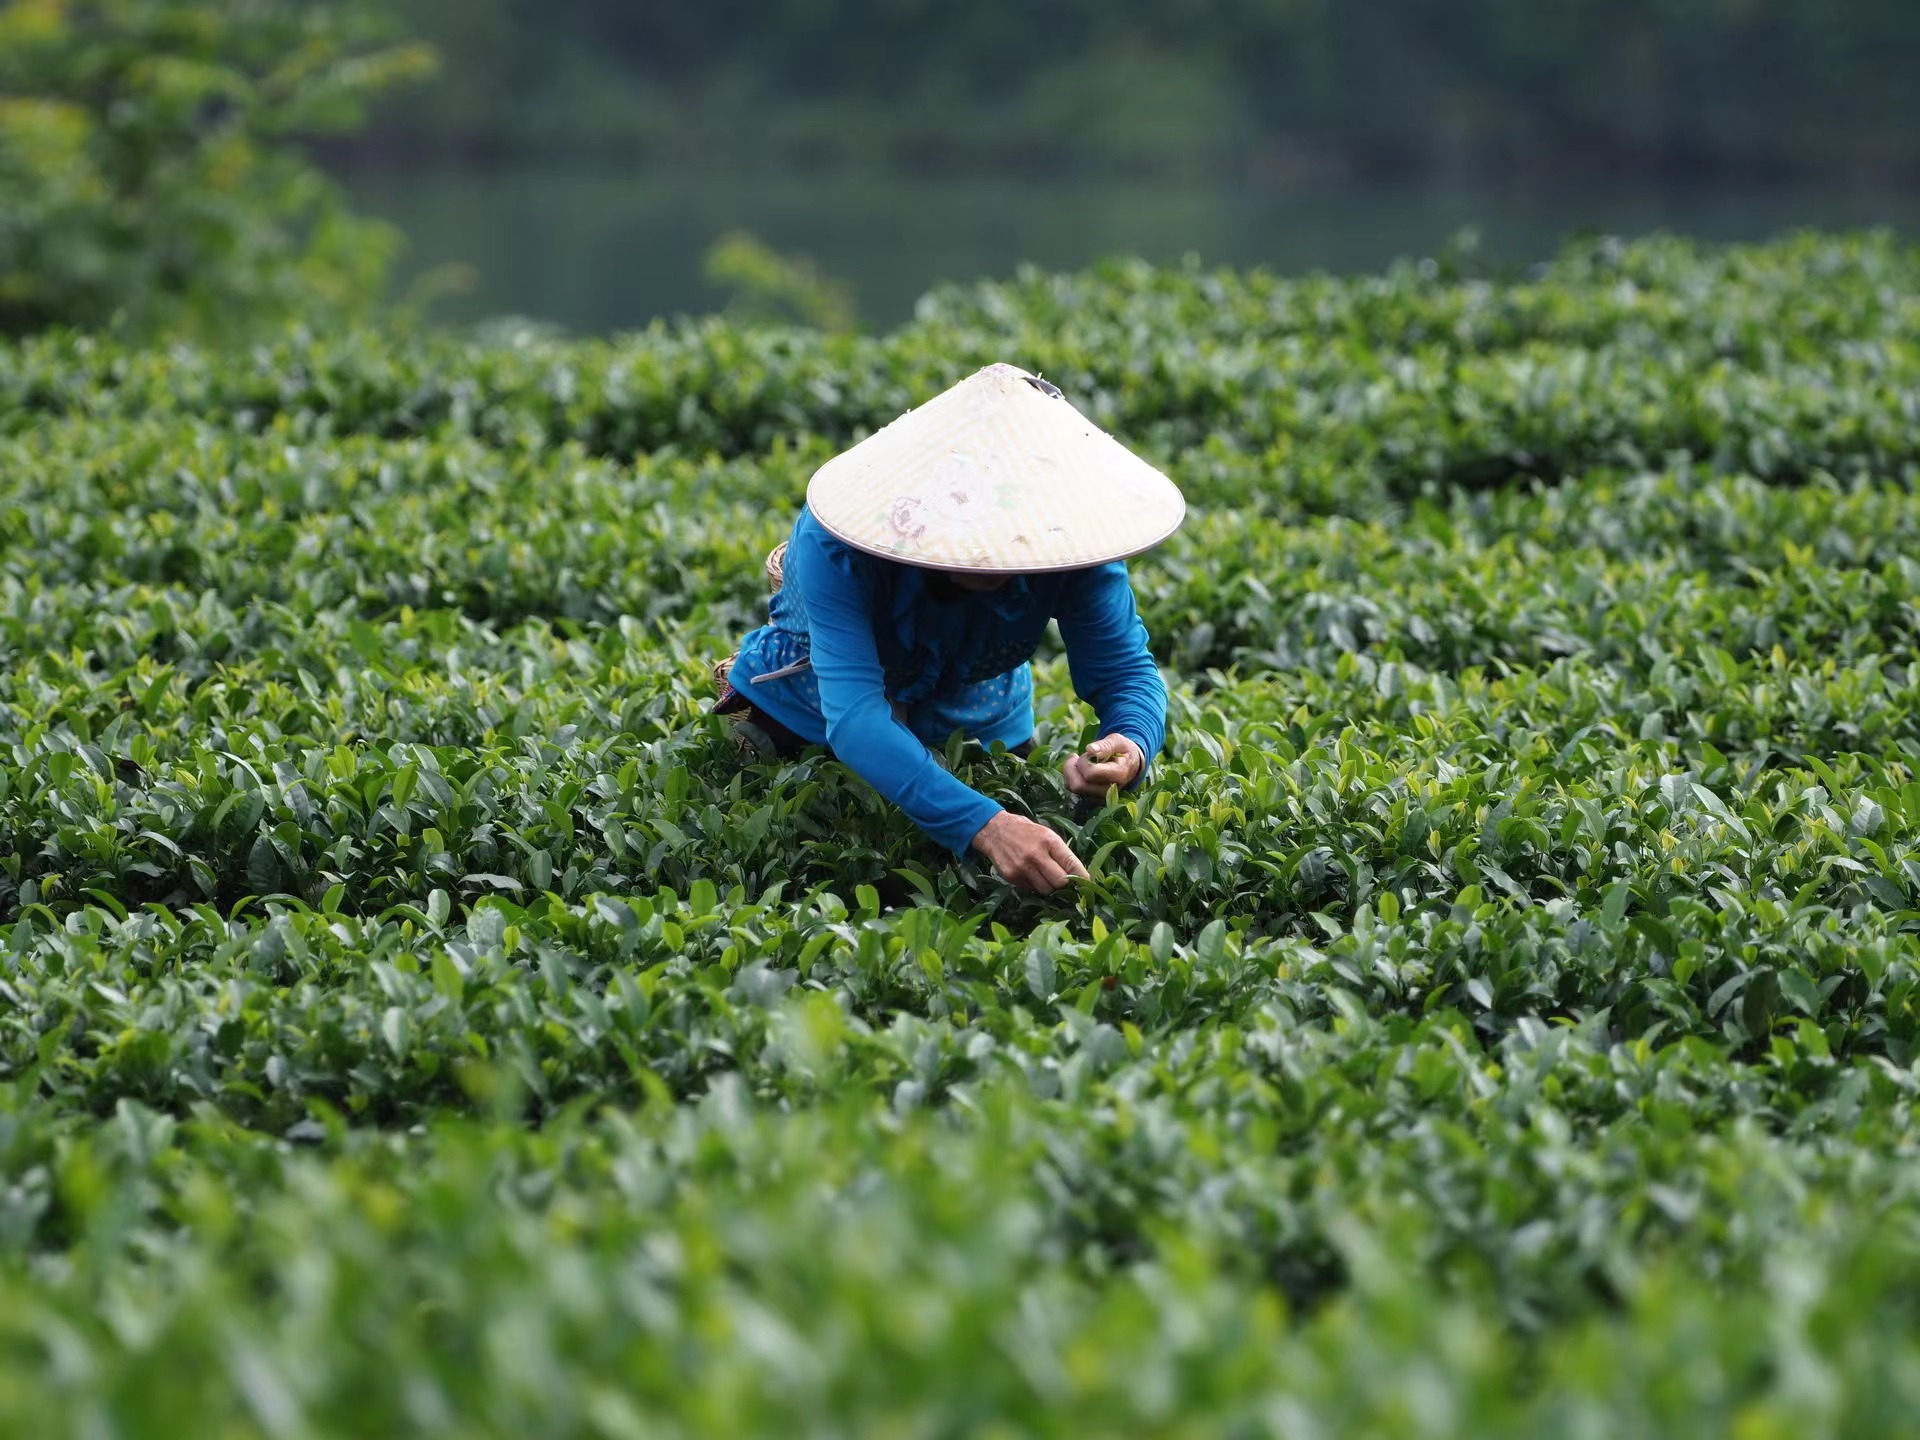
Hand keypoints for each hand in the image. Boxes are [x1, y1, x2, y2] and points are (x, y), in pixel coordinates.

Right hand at [970, 811, 1088, 894]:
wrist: (994, 830)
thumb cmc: (1025, 831)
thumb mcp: (1046, 834)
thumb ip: (1060, 853)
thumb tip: (1077, 873)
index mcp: (1049, 841)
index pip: (1072, 864)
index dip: (1082, 877)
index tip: (1087, 884)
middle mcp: (1036, 855)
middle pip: (1060, 882)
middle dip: (1065, 885)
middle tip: (1064, 881)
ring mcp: (1023, 867)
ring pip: (1046, 890)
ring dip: (1049, 887)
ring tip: (1045, 876)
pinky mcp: (1012, 877)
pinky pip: (1031, 889)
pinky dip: (1034, 885)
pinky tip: (1030, 874)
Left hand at [1063, 734, 1143, 797]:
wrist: (1130, 766)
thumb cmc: (1123, 751)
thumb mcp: (1118, 742)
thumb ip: (1105, 745)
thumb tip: (1090, 750)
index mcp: (1118, 775)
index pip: (1091, 774)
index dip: (1083, 761)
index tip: (1088, 752)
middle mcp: (1109, 792)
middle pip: (1079, 785)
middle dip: (1072, 767)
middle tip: (1077, 756)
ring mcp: (1100, 798)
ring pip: (1073, 788)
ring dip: (1070, 772)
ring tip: (1078, 761)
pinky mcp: (1092, 800)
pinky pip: (1072, 790)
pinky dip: (1071, 778)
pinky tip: (1077, 769)